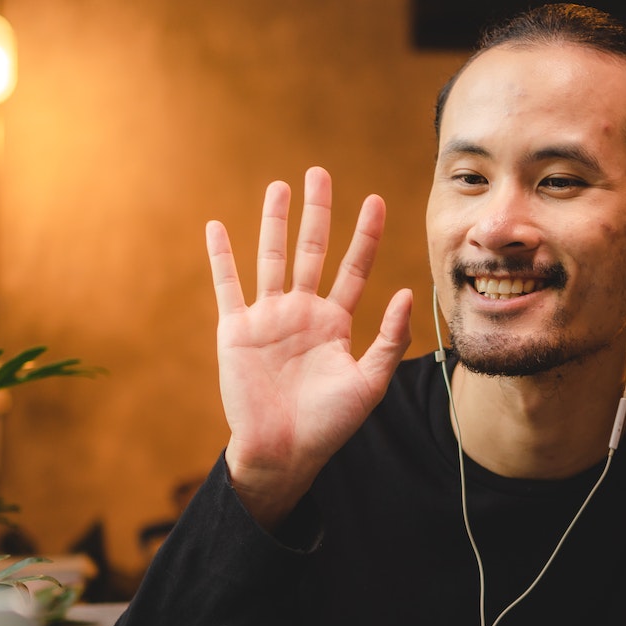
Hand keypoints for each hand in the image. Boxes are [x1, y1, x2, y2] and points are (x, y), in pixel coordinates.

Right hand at [208, 167, 412, 529]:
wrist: (284, 451)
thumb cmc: (329, 424)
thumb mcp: (369, 383)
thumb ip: (390, 338)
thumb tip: (409, 292)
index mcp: (335, 322)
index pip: (353, 267)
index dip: (365, 235)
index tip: (375, 200)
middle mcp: (302, 312)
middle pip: (311, 250)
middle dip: (317, 212)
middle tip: (319, 173)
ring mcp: (268, 318)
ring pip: (271, 258)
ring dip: (274, 222)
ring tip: (279, 186)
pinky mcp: (236, 330)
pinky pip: (228, 286)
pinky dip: (220, 256)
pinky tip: (216, 226)